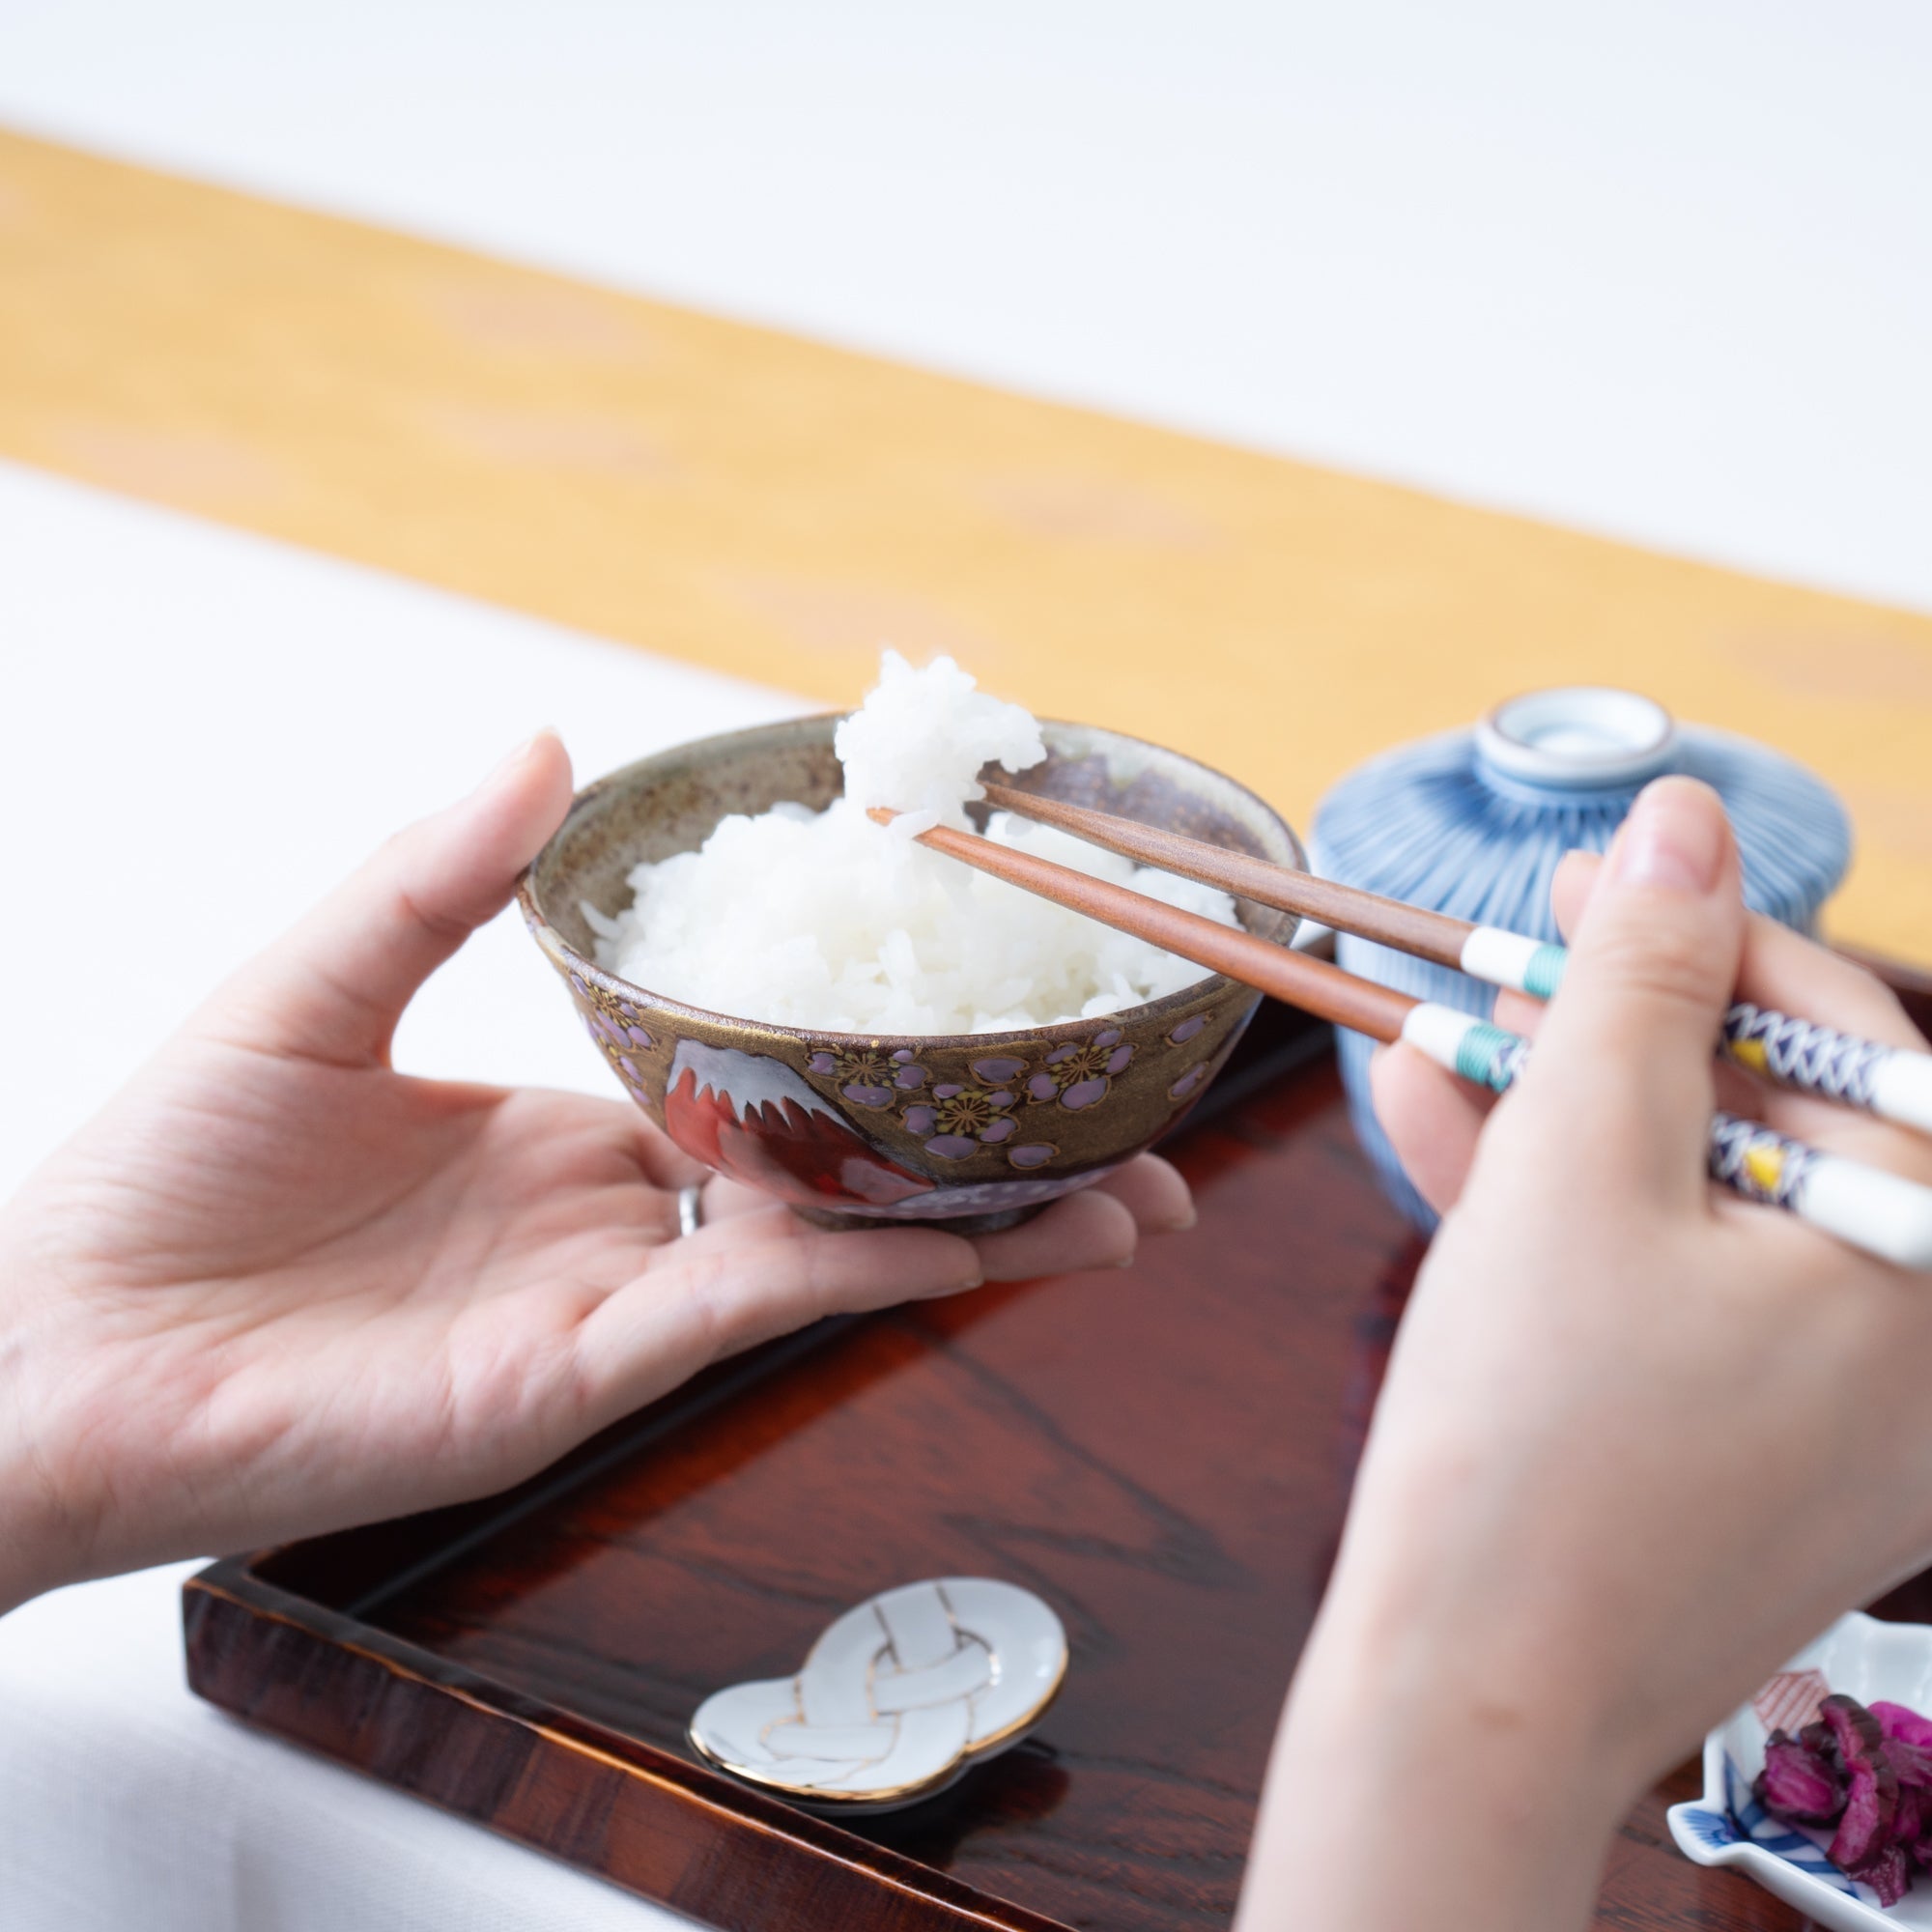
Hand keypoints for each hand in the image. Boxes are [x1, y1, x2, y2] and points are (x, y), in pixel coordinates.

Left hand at [0, 734, 1192, 1612]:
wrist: (60, 1353)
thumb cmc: (161, 1178)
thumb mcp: (316, 985)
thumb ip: (436, 878)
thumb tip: (545, 737)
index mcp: (573, 1133)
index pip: (766, 1088)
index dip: (878, 1052)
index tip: (980, 1002)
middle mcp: (619, 1220)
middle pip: (843, 1179)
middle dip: (983, 1156)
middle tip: (1123, 1125)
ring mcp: (618, 1302)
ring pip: (838, 1254)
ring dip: (984, 1230)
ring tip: (1125, 1200)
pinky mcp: (589, 1373)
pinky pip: (760, 1308)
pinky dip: (875, 1272)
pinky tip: (984, 1243)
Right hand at [1239, 776, 1931, 1930]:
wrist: (1467, 1699)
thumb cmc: (1532, 1435)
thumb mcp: (1575, 1162)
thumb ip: (1639, 977)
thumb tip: (1685, 816)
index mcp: (1924, 1260)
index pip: (1841, 1030)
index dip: (1701, 930)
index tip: (1592, 876)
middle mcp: (1919, 1336)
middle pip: (1764, 1115)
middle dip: (1613, 1029)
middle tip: (1504, 962)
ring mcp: (1844, 1408)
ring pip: (1703, 1203)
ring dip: (1567, 1116)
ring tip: (1435, 1044)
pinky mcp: (1758, 1450)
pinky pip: (1679, 1294)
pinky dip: (1578, 1226)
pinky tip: (1452, 1148)